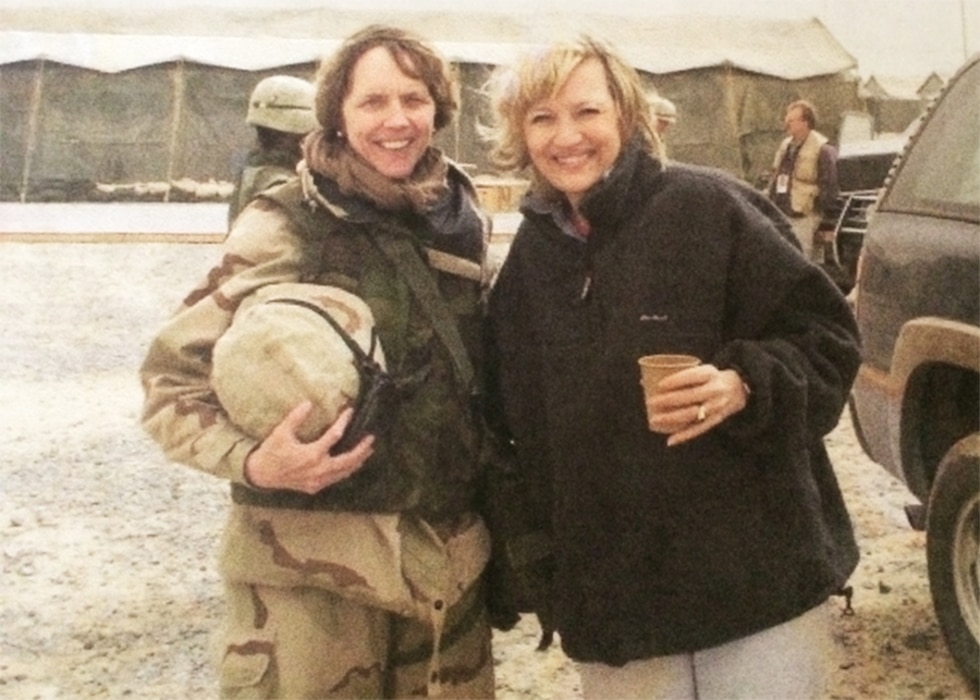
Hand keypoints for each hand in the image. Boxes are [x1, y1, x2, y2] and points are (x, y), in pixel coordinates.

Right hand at [243, 402, 373, 492]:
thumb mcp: (281, 432)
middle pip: (348, 459)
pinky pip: (336, 479)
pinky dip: (346, 471)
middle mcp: (318, 469)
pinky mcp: (315, 486)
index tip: (350, 411)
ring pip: (344, 472)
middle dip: (361, 449)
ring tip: (368, 451)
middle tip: (371, 438)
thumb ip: (296, 417)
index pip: (334, 436)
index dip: (344, 422)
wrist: (260, 475)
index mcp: (312, 454)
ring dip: (357, 461)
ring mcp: (318, 480)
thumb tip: (308, 403)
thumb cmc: (271, 452)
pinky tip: (352, 465)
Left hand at [646, 365, 748, 446]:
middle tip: (651, 402)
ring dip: (672, 418)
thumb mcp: (701, 370)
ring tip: (654, 420)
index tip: (659, 385)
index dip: (675, 381)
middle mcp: (715, 390)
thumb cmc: (710, 378)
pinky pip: (698, 429)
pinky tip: (670, 440)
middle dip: (669, 400)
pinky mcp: (716, 420)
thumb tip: (644, 381)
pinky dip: (683, 436)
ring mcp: (716, 406)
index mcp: (710, 374)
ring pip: (692, 414)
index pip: (692, 376)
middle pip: (690, 396)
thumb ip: (678, 375)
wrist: (740, 389)